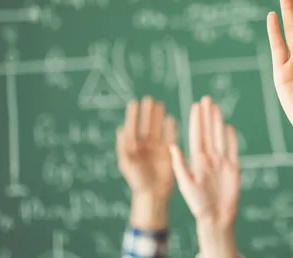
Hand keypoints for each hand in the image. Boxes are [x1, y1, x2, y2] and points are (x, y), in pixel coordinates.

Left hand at [117, 96, 176, 227]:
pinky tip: (171, 119)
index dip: (133, 115)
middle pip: (146, 125)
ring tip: (160, 104)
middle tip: (149, 99)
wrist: (152, 194)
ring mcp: (156, 149)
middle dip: (147, 112)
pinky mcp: (167, 153)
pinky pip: (169, 137)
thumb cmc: (137, 180)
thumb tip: (121, 129)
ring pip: (157, 128)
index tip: (134, 103)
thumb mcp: (127, 163)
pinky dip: (171, 128)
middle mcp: (144, 146)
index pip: (133, 127)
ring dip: (158, 117)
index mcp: (132, 148)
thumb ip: (124, 146)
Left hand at [169, 96, 239, 229]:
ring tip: (215, 107)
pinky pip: (232, 150)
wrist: (217, 218)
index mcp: (196, 161)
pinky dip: (231, 138)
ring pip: (220, 137)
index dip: (196, 120)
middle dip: (207, 115)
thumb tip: (172, 146)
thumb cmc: (198, 205)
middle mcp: (209, 159)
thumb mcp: (186, 185)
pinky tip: (228, 127)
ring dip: (217, 122)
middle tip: (205, 99)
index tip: (195, 106)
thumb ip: (180, 165)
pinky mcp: (233, 169)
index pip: (196, 135)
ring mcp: (221, 163)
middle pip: (208, 132)